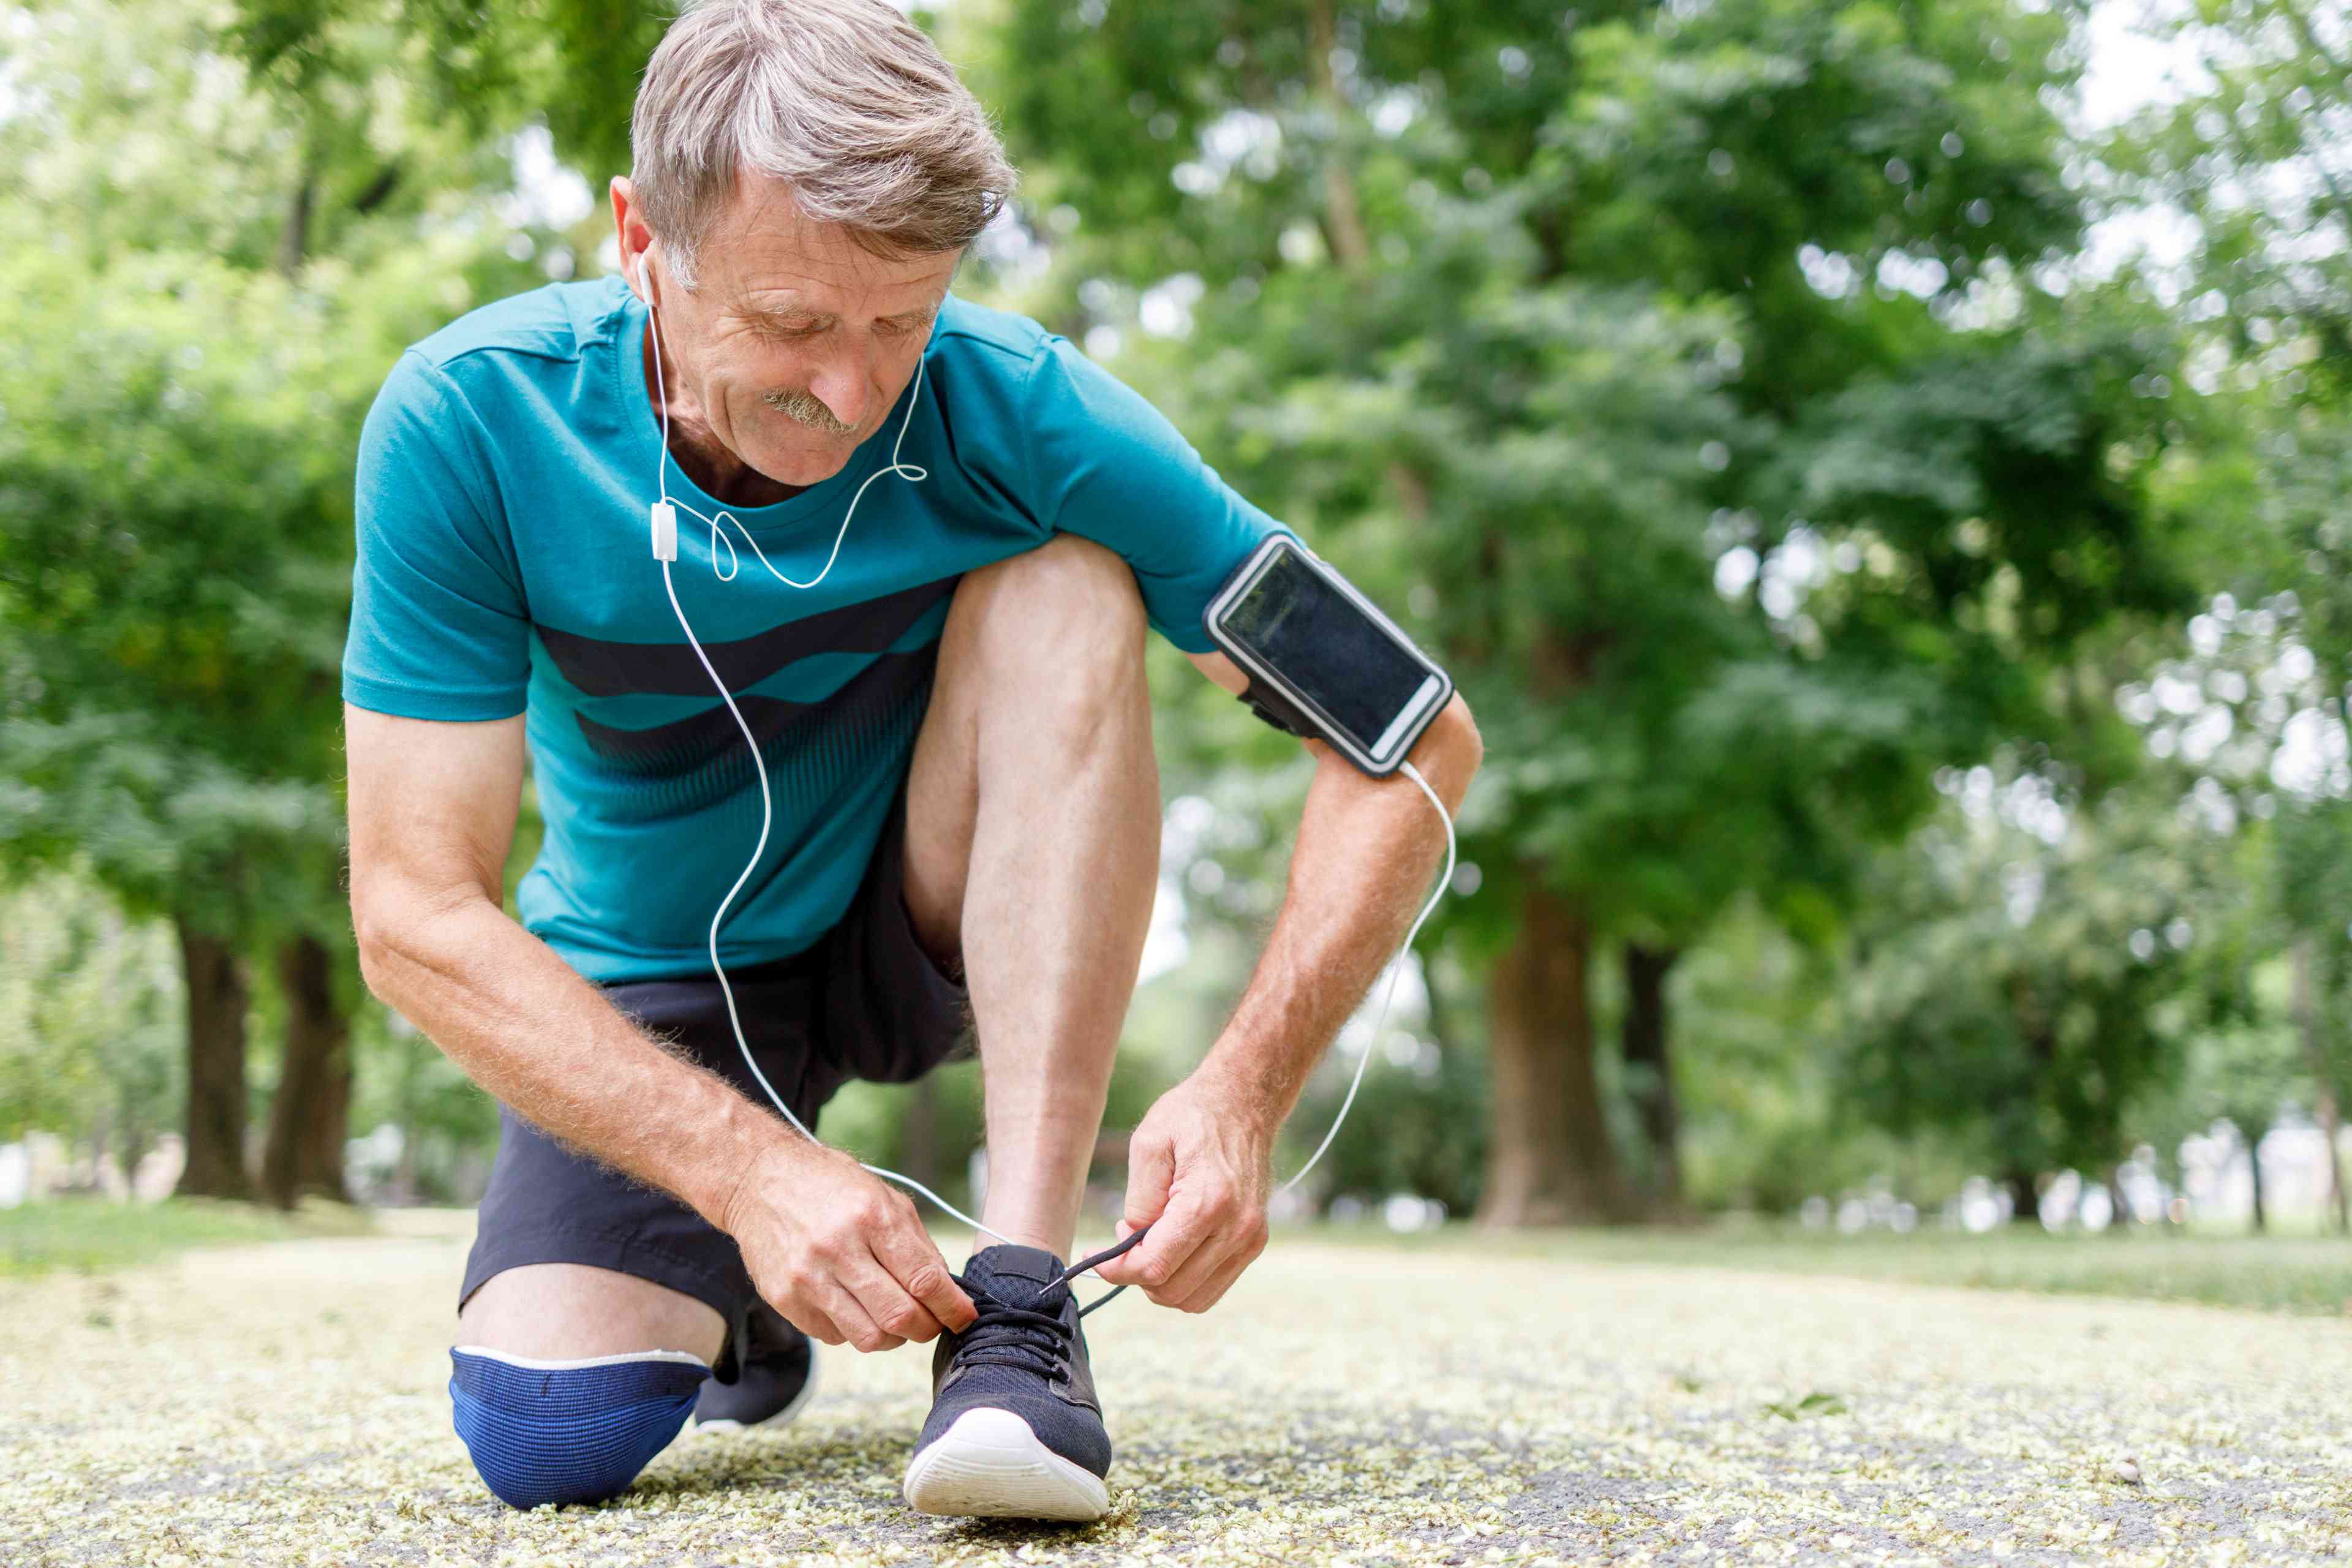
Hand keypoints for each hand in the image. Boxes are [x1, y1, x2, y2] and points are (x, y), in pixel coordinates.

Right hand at [722, 1135, 975, 1351]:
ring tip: (893, 1319)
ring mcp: (807, 1277)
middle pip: (899, 1316)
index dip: (951, 1307)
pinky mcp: (784, 1298)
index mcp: (872, 1217)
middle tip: (930, 1324)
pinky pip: (834, 1336)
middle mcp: (838, 1249)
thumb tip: (946, 1291)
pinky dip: (853, 1330)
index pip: (924, 1280)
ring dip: (892, 1337)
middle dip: (926, 1329)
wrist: (758, 1179)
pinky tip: (853, 1306)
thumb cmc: (830, 1185)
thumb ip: (917, 1244)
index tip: (964, 1317)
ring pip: (868, 1338)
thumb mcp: (883, 1196)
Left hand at [1092, 1069, 1273, 1310]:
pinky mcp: (1254, 1244)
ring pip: (1192, 1299)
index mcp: (1208, 1202)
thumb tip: (1132, 1240)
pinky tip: (1173, 1248)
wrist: (1243, 1103)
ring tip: (1150, 1242)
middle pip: (1171, 1290)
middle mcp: (1237, 1229)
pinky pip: (1212, 1288)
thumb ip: (1138, 1200)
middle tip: (1126, 1239)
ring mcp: (1250, 1240)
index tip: (1097, 1255)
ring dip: (1161, 1283)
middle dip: (1137, 1274)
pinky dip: (1184, 1281)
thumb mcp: (1149, 1143)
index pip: (1154, 1266)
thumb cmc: (1192, 1116)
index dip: (1117, 1269)